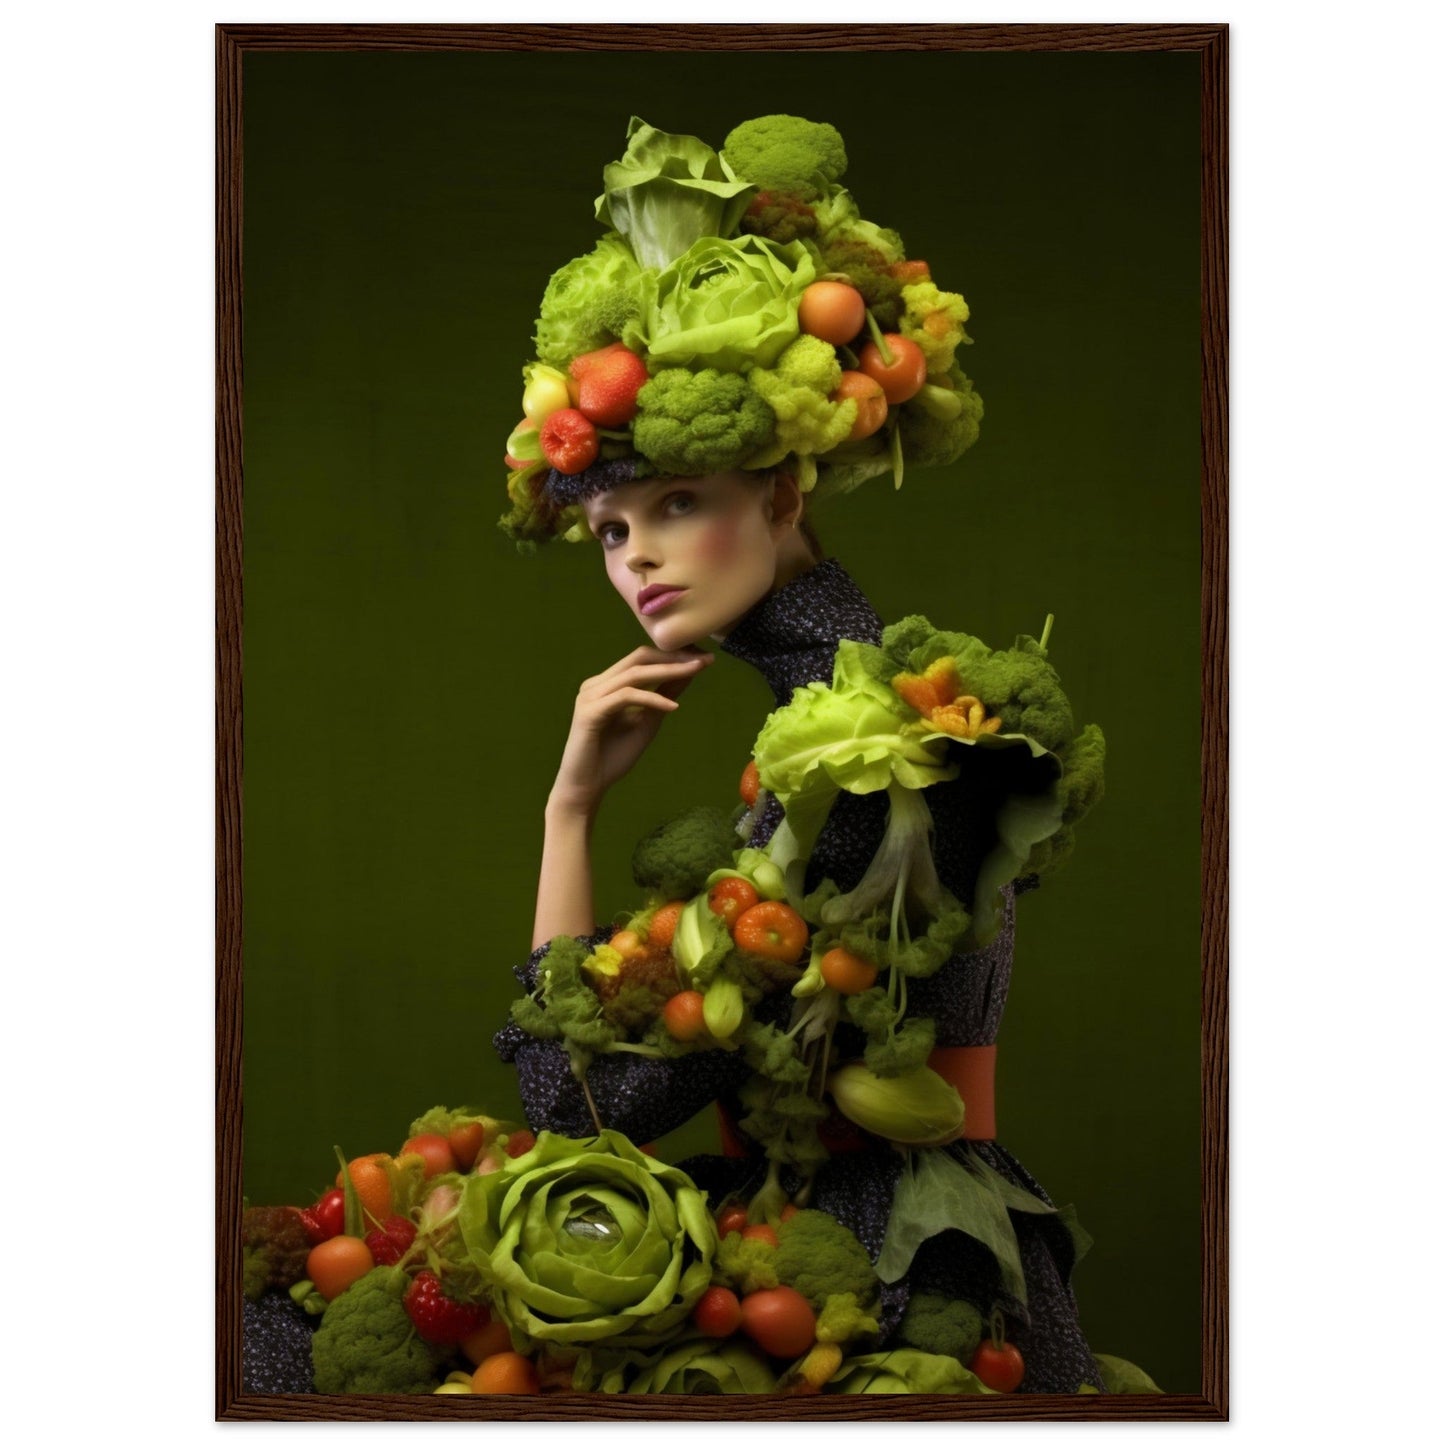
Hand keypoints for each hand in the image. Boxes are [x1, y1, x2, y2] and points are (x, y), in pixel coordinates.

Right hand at [548, 645, 713, 816]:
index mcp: (607, 684)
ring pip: (634, 674)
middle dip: (673, 656)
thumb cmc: (614, 757)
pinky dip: (652, 698)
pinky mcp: (589, 712)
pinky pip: (626, 697)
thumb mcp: (647, 722)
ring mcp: (590, 696)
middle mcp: (596, 684)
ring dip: (668, 671)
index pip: (642, 658)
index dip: (672, 654)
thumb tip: (688, 673)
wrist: (586, 787)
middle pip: (639, 658)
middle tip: (704, 658)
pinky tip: (674, 706)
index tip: (703, 657)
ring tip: (695, 671)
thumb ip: (663, 696)